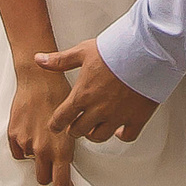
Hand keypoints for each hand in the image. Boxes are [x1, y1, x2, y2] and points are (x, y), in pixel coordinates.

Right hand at [7, 66, 77, 185]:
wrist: (40, 80)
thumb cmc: (59, 96)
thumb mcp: (72, 124)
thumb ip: (66, 146)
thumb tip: (65, 160)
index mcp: (60, 149)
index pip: (59, 182)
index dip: (63, 184)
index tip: (64, 181)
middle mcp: (42, 149)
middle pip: (43, 179)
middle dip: (48, 174)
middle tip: (52, 164)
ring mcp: (26, 143)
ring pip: (31, 161)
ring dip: (36, 155)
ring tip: (42, 137)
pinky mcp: (13, 135)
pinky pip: (18, 151)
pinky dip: (23, 146)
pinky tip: (30, 132)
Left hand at [34, 40, 159, 142]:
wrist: (145, 51)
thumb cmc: (115, 49)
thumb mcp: (83, 51)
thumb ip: (60, 60)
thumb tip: (39, 60)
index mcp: (82, 95)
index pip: (61, 118)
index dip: (55, 124)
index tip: (55, 126)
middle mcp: (98, 110)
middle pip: (78, 131)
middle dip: (73, 129)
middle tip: (74, 125)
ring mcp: (118, 116)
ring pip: (99, 136)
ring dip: (93, 133)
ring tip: (93, 127)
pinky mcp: (137, 117)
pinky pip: (127, 136)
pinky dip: (121, 135)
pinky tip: (119, 131)